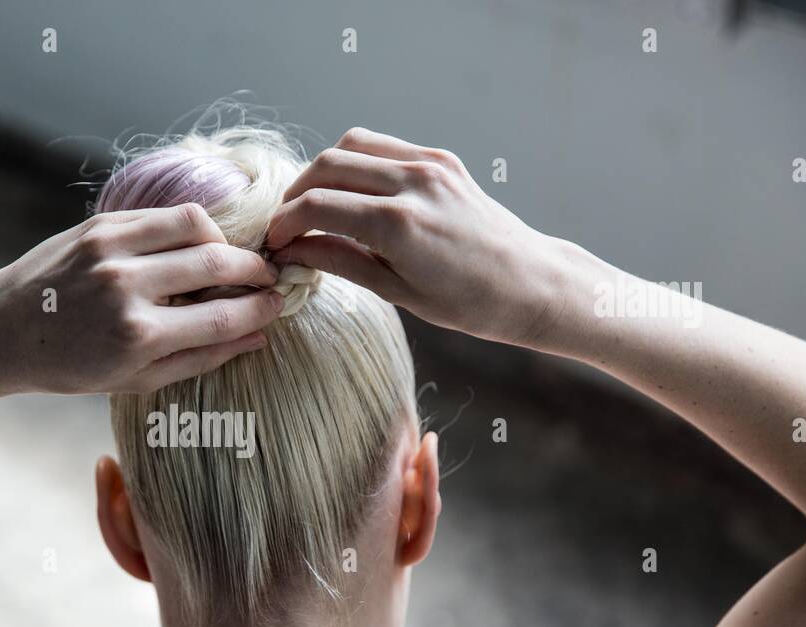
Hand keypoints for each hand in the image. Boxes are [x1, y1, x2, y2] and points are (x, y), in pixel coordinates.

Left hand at [0, 204, 283, 394]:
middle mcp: (126, 288)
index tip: (277, 304)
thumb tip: (259, 337)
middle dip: (254, 269)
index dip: (261, 309)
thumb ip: (201, 358)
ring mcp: (111, 250)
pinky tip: (189, 247)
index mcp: (138, 336)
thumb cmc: (72, 365)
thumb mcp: (137, 379)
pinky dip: (188, 228)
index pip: (224, 315)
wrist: (6, 330)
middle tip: (266, 277)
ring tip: (226, 259)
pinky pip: (163, 215)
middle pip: (218, 262)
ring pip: (196, 224)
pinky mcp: (100, 226)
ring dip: (223, 240)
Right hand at [266, 128, 565, 346]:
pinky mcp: (442, 159)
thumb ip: (341, 261)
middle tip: (289, 225)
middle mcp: (413, 184)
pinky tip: (355, 194)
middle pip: (327, 165)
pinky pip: (384, 147)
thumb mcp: (397, 292)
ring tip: (317, 205)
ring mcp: (430, 165)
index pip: (317, 206)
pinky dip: (358, 163)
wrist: (530, 282)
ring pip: (352, 145)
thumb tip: (294, 250)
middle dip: (296, 194)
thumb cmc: (469, 302)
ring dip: (324, 171)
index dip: (285, 223)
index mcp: (399, 225)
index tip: (274, 243)